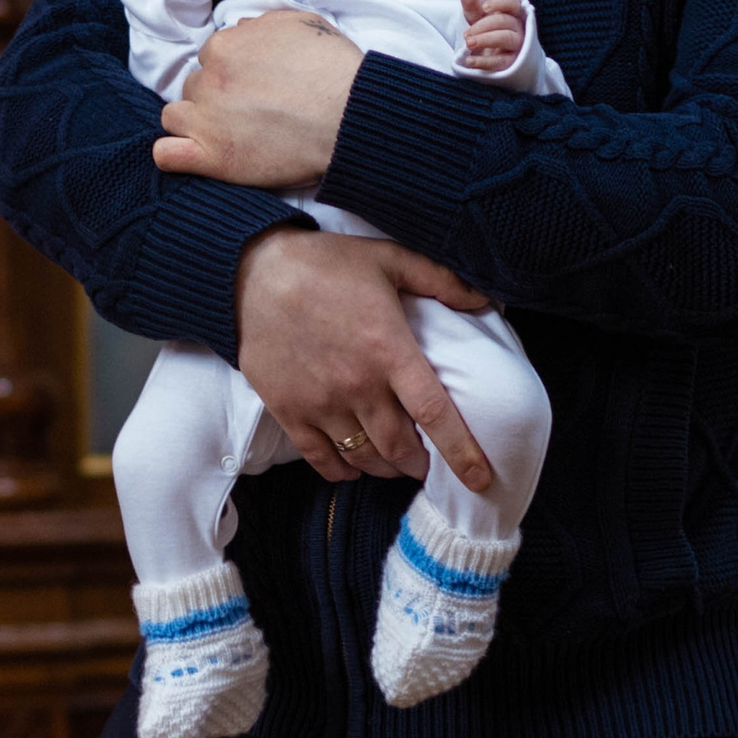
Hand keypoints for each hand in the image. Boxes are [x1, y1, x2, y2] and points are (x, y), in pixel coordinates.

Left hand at [155, 10, 362, 190]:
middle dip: (214, 97)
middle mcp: (209, 79)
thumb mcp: (303, 23)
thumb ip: (263, 24)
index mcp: (225, 45)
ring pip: (174, 117)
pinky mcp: (212, 157)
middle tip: (247, 112)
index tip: (252, 87)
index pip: (212, 58)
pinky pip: (165, 155)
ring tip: (225, 134)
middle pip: (195, 86)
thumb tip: (241, 28)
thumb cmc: (335, 69)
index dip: (231, 73)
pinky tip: (195, 156)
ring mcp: (206, 118)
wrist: (351, 115)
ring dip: (193, 123)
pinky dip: (174, 155)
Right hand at [235, 228, 493, 488]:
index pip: (435, 414)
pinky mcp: (288, 409)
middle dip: (420, 463)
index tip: (480, 478)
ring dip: (386, 468)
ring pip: (363, 457)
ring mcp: (320, 402)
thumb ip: (440, 280)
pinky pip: (320, 457)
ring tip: (394, 463)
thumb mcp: (389, 258)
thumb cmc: (325, 263)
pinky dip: (342, 471)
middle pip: (399, 448)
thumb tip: (484, 299)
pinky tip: (353, 467)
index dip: (462, 452)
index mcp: (388, 351)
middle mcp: (357, 385)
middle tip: (427, 461)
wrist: (253, 271)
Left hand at [459, 0, 525, 71]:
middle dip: (483, 26)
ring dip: (485, 40)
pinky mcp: (512, 63)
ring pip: (506, 39)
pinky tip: (469, 61)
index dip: (500, 3)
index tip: (484, 7)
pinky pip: (501, 62)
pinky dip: (484, 62)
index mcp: (512, 14)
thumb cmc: (486, 33)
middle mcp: (518, 29)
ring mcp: (517, 46)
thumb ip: (473, 7)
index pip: (512, 4)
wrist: (491, 59)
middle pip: (505, 21)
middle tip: (466, 34)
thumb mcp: (478, 20)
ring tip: (468, 43)